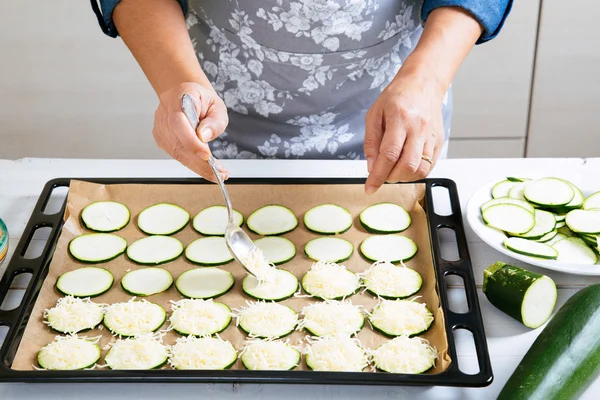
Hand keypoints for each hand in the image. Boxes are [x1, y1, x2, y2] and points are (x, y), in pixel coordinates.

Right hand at [153, 82, 228, 181]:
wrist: (184, 95)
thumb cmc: (202, 100)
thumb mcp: (217, 105)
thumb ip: (214, 120)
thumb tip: (204, 136)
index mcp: (178, 99)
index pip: (179, 122)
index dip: (191, 141)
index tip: (207, 155)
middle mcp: (165, 114)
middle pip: (178, 143)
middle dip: (200, 163)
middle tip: (219, 173)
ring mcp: (161, 128)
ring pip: (177, 153)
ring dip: (198, 167)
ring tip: (218, 173)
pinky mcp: (162, 140)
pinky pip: (177, 155)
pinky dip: (193, 164)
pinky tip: (207, 168)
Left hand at [363, 68, 445, 193]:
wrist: (423, 84)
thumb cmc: (397, 97)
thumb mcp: (374, 114)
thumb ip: (371, 142)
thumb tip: (371, 167)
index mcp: (400, 119)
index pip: (388, 155)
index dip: (378, 175)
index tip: (369, 188)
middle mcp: (419, 129)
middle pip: (407, 165)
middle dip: (391, 177)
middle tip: (382, 174)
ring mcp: (431, 136)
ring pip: (420, 169)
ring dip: (404, 177)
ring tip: (394, 169)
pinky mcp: (439, 142)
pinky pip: (430, 166)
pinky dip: (416, 173)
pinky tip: (406, 166)